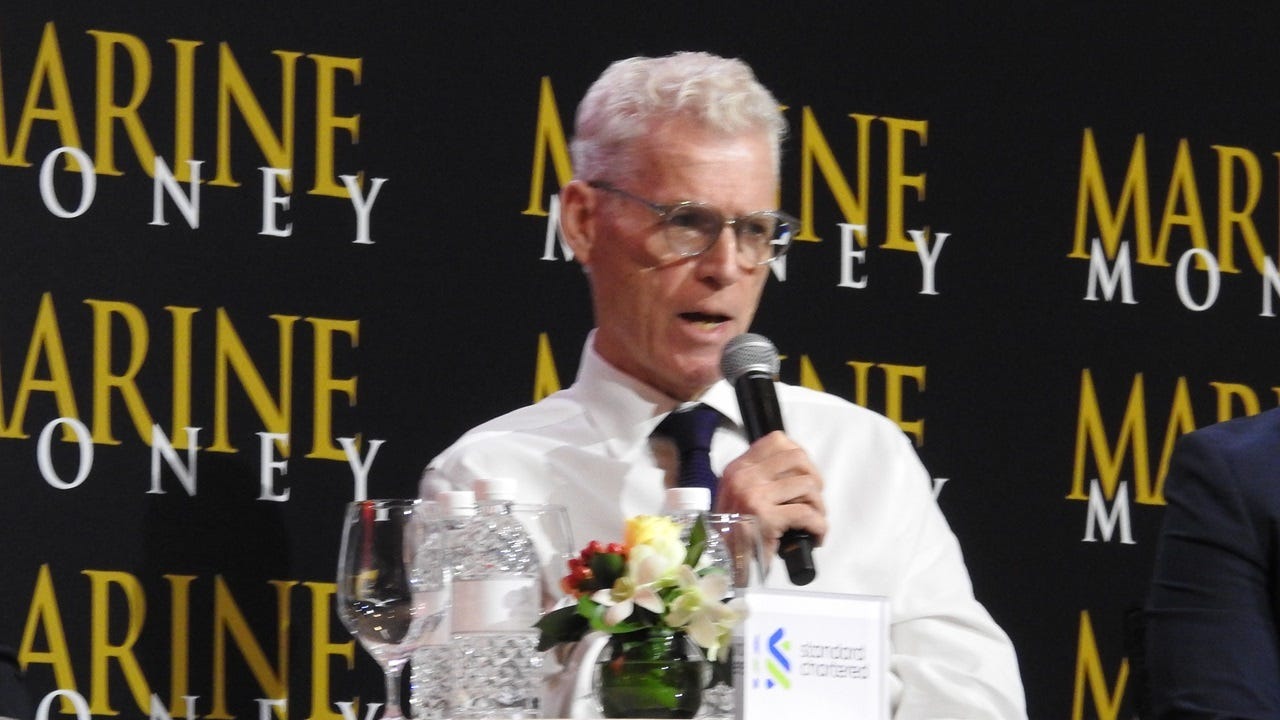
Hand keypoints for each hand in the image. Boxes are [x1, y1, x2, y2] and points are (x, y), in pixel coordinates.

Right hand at [715, 431, 826, 552]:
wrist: (722, 562)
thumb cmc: (733, 532)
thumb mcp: (737, 495)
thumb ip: (758, 478)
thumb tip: (796, 471)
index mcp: (738, 468)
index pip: (777, 441)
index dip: (800, 456)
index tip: (806, 473)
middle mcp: (744, 477)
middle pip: (797, 458)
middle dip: (814, 478)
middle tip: (813, 498)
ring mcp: (754, 496)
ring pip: (807, 485)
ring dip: (818, 504)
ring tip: (814, 519)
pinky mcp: (767, 519)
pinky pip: (807, 514)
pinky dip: (819, 526)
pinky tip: (816, 536)